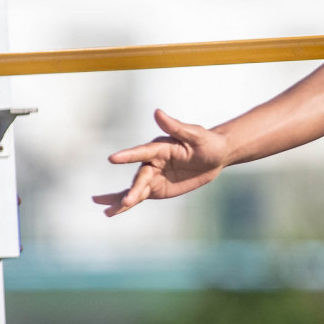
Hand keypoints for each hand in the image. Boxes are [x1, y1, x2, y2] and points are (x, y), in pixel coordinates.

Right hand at [93, 109, 228, 216]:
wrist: (215, 156)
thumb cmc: (206, 142)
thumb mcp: (195, 135)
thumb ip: (176, 127)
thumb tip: (158, 112)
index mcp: (160, 148)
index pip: (142, 152)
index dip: (128, 156)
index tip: (112, 158)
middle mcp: (152, 162)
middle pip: (140, 177)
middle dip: (133, 189)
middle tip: (126, 201)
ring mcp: (153, 176)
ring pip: (135, 189)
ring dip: (122, 199)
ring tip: (108, 212)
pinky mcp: (156, 188)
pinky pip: (139, 197)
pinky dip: (126, 205)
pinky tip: (111, 212)